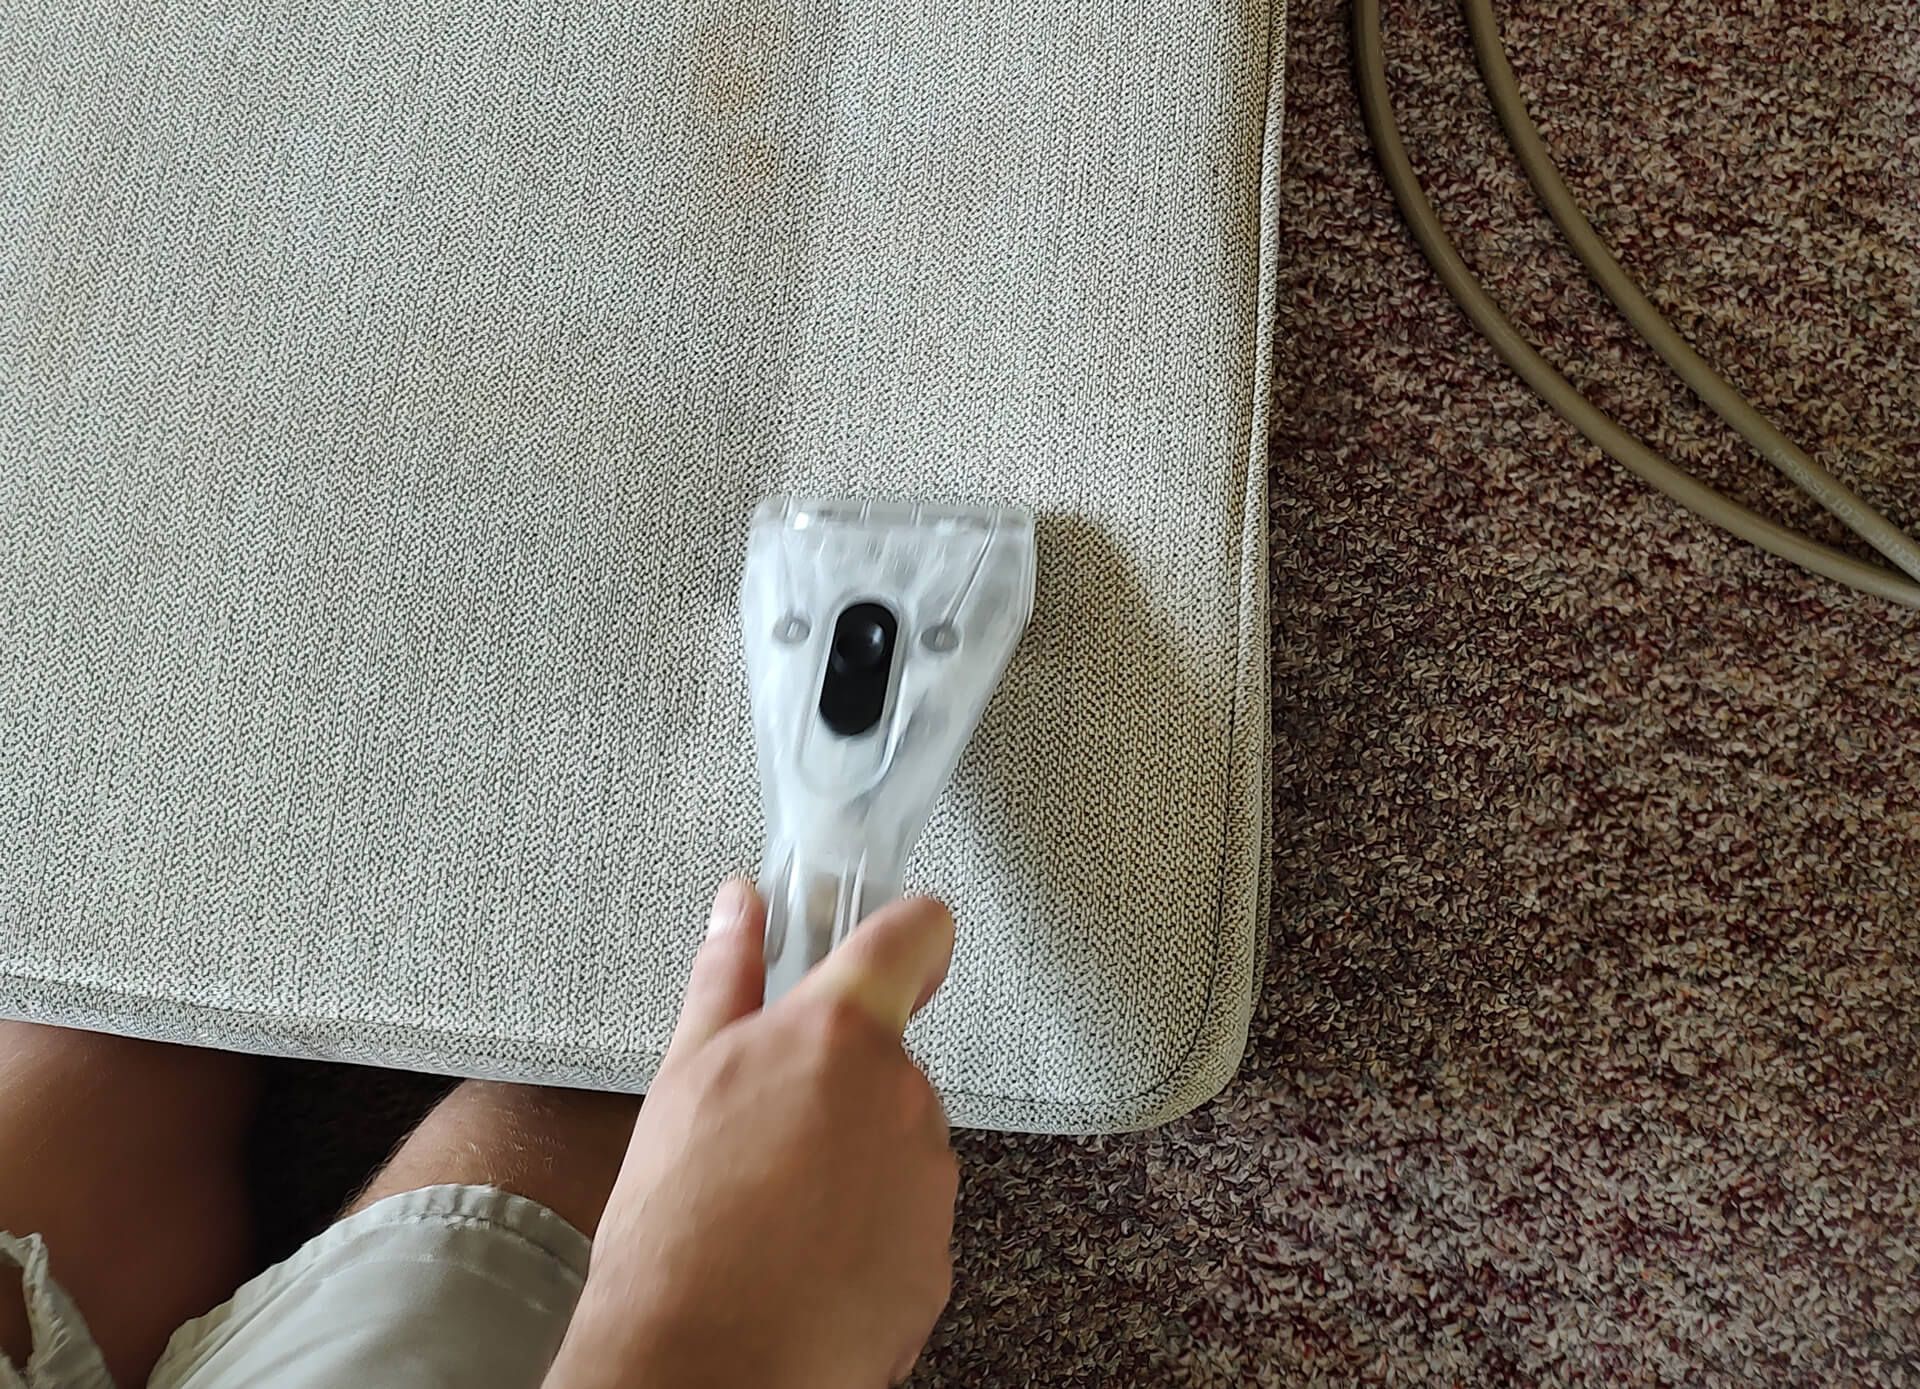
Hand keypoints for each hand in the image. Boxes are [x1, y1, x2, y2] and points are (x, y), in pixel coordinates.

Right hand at [545, 881, 958, 1388]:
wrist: (704, 1362)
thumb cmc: (678, 1228)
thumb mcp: (684, 1077)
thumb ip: (725, 977)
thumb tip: (738, 905)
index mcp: (839, 1034)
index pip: (915, 936)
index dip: (910, 933)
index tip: (901, 943)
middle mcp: (903, 1095)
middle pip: (888, 1060)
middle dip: (840, 1083)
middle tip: (768, 1133)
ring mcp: (929, 1179)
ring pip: (898, 1142)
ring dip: (854, 1160)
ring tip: (777, 1208)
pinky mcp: (938, 1257)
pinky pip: (907, 1219)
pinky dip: (867, 1232)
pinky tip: (805, 1258)